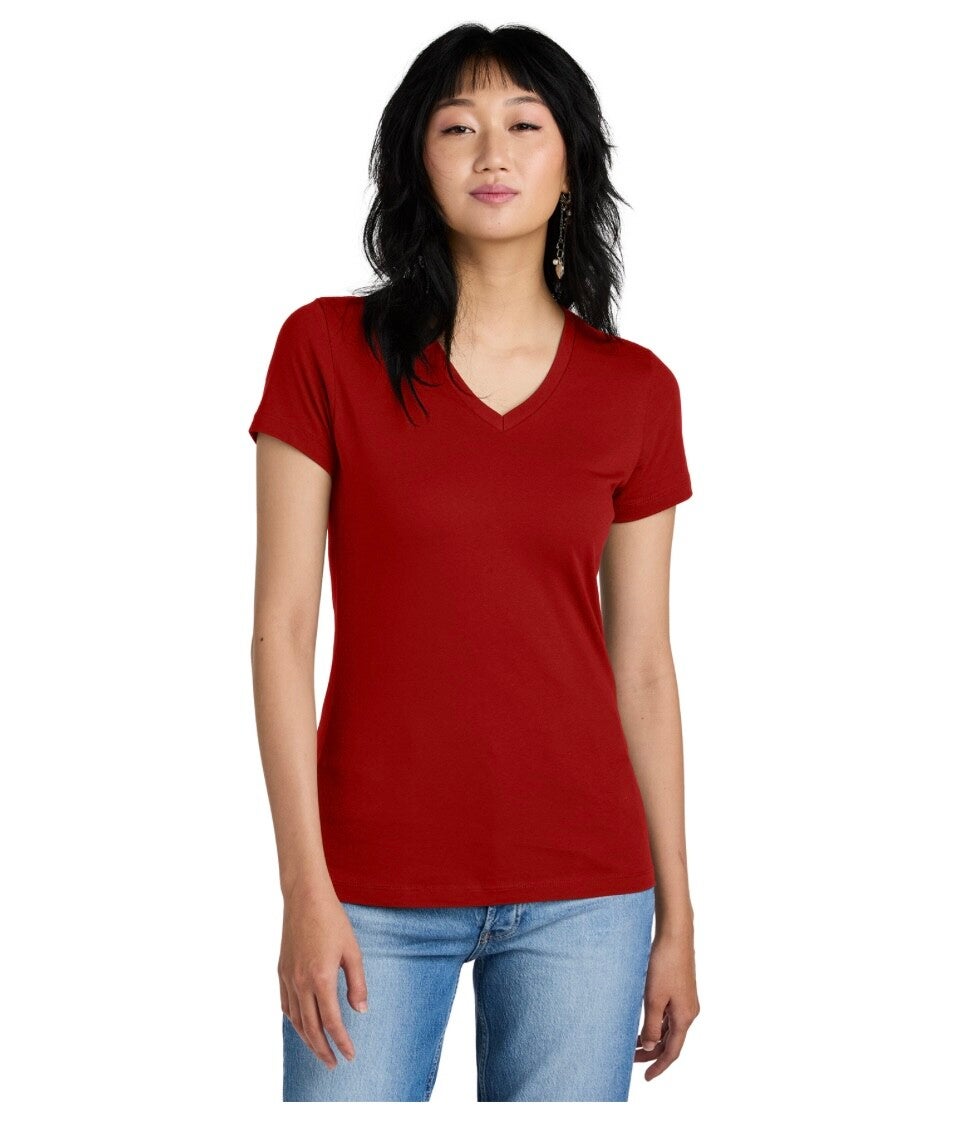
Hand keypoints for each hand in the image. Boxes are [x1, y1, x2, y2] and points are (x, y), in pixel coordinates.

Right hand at [278, 892, 368, 1068]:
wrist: (305, 897)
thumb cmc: (333, 921)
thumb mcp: (353, 951)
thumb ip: (357, 984)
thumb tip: (360, 1011)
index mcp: (321, 979)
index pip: (332, 1022)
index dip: (341, 1042)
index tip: (350, 1056)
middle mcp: (301, 983)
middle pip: (311, 1028)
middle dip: (323, 1050)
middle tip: (333, 1064)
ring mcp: (288, 978)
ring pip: (295, 1020)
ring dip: (307, 1040)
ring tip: (319, 1051)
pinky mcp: (281, 971)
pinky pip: (286, 1005)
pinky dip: (294, 1021)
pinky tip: (302, 1026)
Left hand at [635, 931, 699, 1079]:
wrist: (675, 936)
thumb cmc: (664, 964)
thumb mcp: (654, 998)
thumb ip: (652, 1025)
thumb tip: (651, 1046)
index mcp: (685, 1017)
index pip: (672, 1051)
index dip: (659, 1066)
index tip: (646, 1077)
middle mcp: (688, 1011)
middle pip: (671, 1041)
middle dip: (652, 1052)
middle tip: (631, 1058)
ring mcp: (685, 1000)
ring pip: (669, 1027)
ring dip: (653, 1037)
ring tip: (633, 1041)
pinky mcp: (679, 989)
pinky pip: (668, 1014)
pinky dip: (657, 1023)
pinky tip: (644, 1020)